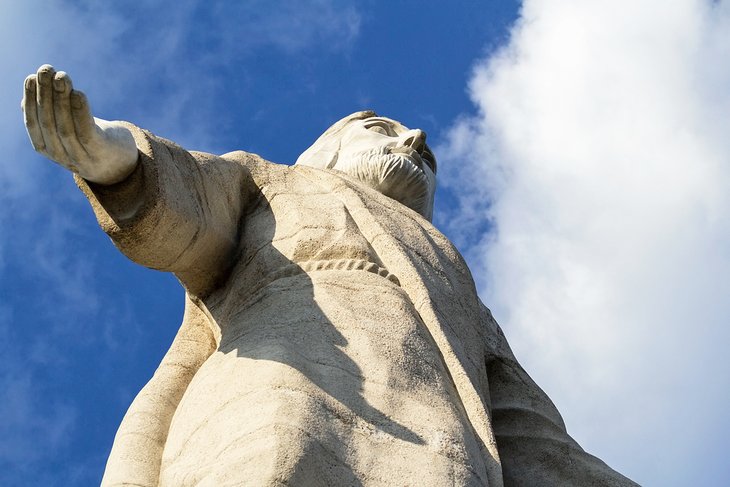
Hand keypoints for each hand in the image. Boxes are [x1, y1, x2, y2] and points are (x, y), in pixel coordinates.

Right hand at [22, 64, 138, 184]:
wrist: (121, 165)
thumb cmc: (90, 139)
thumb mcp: (67, 128)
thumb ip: (51, 114)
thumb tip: (33, 89)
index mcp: (47, 148)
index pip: (33, 124)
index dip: (30, 100)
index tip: (31, 77)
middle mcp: (60, 156)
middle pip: (48, 123)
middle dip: (45, 94)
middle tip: (46, 70)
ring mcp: (81, 157)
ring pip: (65, 127)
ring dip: (61, 99)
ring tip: (62, 76)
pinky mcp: (100, 153)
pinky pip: (87, 133)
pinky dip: (80, 113)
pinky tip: (78, 94)